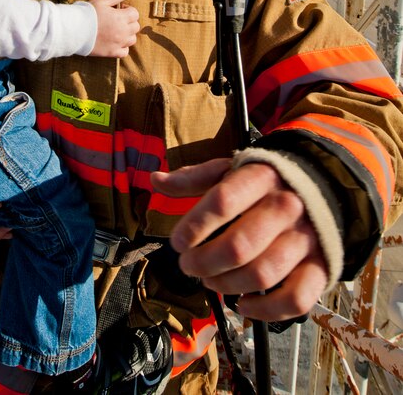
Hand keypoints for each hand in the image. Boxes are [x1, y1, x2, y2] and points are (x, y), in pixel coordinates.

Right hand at [89, 0, 139, 57]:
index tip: (119, 10)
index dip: (128, 10)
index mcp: (121, 17)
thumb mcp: (101, 1)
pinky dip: (123, 48)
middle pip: (135, 27)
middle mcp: (123, 31)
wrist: (75, 30)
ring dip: (128, 35)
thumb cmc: (87, 13)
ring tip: (117, 31)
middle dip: (129, 22)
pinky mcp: (112, 52)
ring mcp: (118, 43)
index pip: (135, 13)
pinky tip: (115, 43)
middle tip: (118, 20)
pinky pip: (125, 52)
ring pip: (132, 39)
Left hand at [151, 160, 327, 321]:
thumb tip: (156, 179)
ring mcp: (306, 239)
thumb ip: (194, 178)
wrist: (324, 190)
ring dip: (227, 285)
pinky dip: (265, 311)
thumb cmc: (265, 183)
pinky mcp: (320, 266)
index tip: (178, 242)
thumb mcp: (230, 170)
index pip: (223, 202)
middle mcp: (287, 207)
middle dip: (204, 262)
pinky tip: (242, 304)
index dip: (194, 226)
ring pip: (261, 274)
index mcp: (261, 178)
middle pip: (239, 246)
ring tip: (210, 280)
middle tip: (189, 266)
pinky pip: (295, 299)